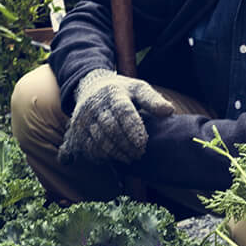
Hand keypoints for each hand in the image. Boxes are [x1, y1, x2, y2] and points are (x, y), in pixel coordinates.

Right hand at [58, 68, 173, 164]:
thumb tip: (169, 111)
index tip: (144, 143)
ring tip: (130, 158)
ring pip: (99, 140)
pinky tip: (113, 158)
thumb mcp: (138, 88)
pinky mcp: (76, 130)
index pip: (123, 112)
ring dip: (116, 153)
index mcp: (113, 93)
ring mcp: (83, 118)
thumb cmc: (121, 91)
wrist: (90, 87)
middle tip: (140, 154)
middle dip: (126, 145)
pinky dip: (101, 156)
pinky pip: (88, 147)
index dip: (134, 129)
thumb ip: (153, 99)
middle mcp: (95, 105)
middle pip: (111, 129)